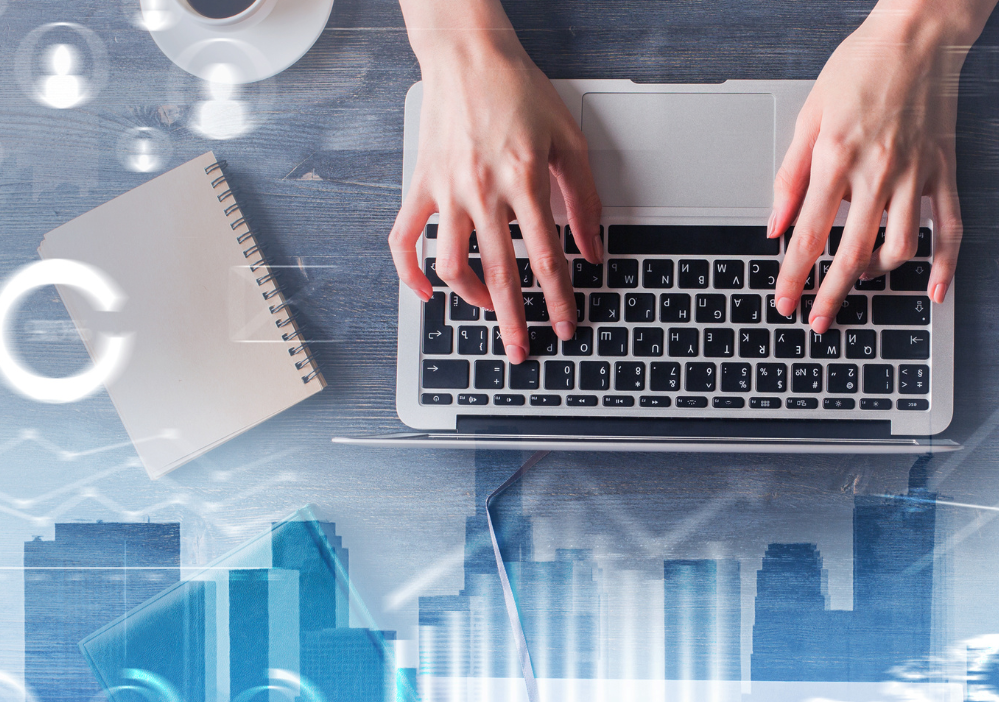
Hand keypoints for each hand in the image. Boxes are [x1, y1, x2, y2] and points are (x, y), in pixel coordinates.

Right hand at [389, 0, 602, 363]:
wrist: (467, 54)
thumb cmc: (519, 91)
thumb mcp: (568, 141)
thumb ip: (585, 199)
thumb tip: (594, 250)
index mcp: (524, 181)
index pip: (545, 258)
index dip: (558, 299)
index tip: (565, 325)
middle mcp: (483, 191)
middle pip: (499, 274)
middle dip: (513, 320)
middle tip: (521, 350)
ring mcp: (446, 191)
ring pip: (453, 265)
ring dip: (472, 299)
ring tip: (490, 310)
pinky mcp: (421, 185)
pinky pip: (405, 239)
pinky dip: (411, 272)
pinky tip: (427, 293)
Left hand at [769, 0, 993, 332]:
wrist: (917, 34)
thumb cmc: (861, 66)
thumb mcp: (809, 114)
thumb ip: (790, 175)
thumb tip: (775, 222)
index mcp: (837, 158)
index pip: (809, 235)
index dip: (794, 276)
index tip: (786, 302)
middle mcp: (877, 173)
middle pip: (851, 254)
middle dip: (831, 295)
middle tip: (818, 321)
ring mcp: (915, 175)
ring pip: (898, 249)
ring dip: (875, 275)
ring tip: (858, 279)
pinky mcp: (942, 172)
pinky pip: (949, 228)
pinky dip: (944, 265)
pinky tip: (934, 291)